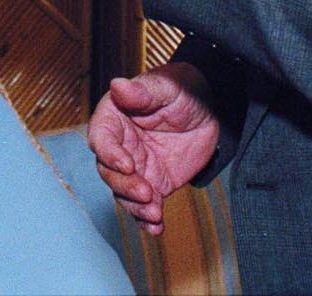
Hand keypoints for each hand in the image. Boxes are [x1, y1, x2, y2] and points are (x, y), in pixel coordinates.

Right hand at [88, 65, 219, 235]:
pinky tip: (156, 227)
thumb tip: (117, 84)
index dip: (109, 153)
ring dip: (135, 206)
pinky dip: (147, 220)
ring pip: (123, 192)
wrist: (210, 111)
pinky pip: (144, 206)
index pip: (101, 137)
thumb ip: (142, 91)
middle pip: (108, 171)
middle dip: (125, 185)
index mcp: (116, 117)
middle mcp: (120, 145)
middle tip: (146, 192)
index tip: (128, 164)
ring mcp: (136, 167)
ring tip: (154, 214)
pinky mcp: (153, 183)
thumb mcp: (166, 87)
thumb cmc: (183, 89)